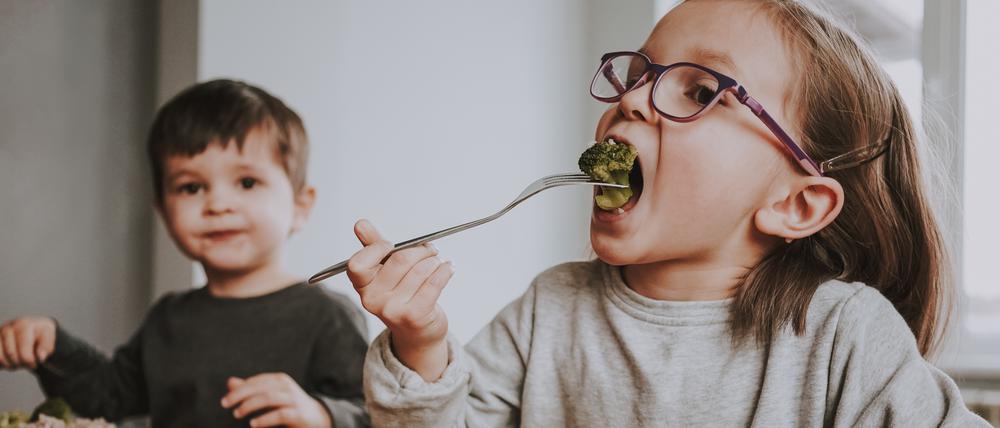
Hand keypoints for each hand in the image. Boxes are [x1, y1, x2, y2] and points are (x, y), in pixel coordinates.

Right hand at [0, 317, 55, 369]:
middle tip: (26, 363)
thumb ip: (46, 346)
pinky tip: (9, 360)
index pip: (23, 349)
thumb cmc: (39, 334)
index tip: (34, 364)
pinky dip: (2, 363)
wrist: (30, 329)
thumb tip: (40, 357)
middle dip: (20, 363)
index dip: (29, 360)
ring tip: (18, 361)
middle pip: (11, 354)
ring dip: (9, 364)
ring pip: (0, 358)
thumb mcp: (48, 336)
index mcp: (23, 325)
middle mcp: (7, 328)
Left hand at [221, 373, 330, 427]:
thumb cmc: (288, 406)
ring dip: (250, 406)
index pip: (256, 381)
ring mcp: (294, 400)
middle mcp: (287, 387)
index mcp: (279, 380)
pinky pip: (280, 414)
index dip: (239, 389)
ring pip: (269, 398)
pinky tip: (253, 424)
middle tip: (226, 406)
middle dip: (240, 396)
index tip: (225, 401)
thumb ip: (251, 390)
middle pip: (260, 388)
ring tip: (237, 414)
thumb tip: (230, 382)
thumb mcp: (269, 396)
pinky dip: (264, 419)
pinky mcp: (299, 414)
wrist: (317, 418)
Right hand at [346, 219, 453, 380]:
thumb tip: (361, 224)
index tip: (391, 245)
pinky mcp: (415, 316)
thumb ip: (372, 246)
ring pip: (420, 270)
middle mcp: (373, 300)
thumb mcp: (383, 272)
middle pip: (399, 260)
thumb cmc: (400, 296)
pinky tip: (448, 268)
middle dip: (420, 250)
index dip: (376, 249)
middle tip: (430, 249)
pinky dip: (445, 271)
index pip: (358, 264)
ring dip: (434, 261)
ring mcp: (393, 310)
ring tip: (437, 261)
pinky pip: (434, 283)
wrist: (416, 334)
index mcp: (362, 286)